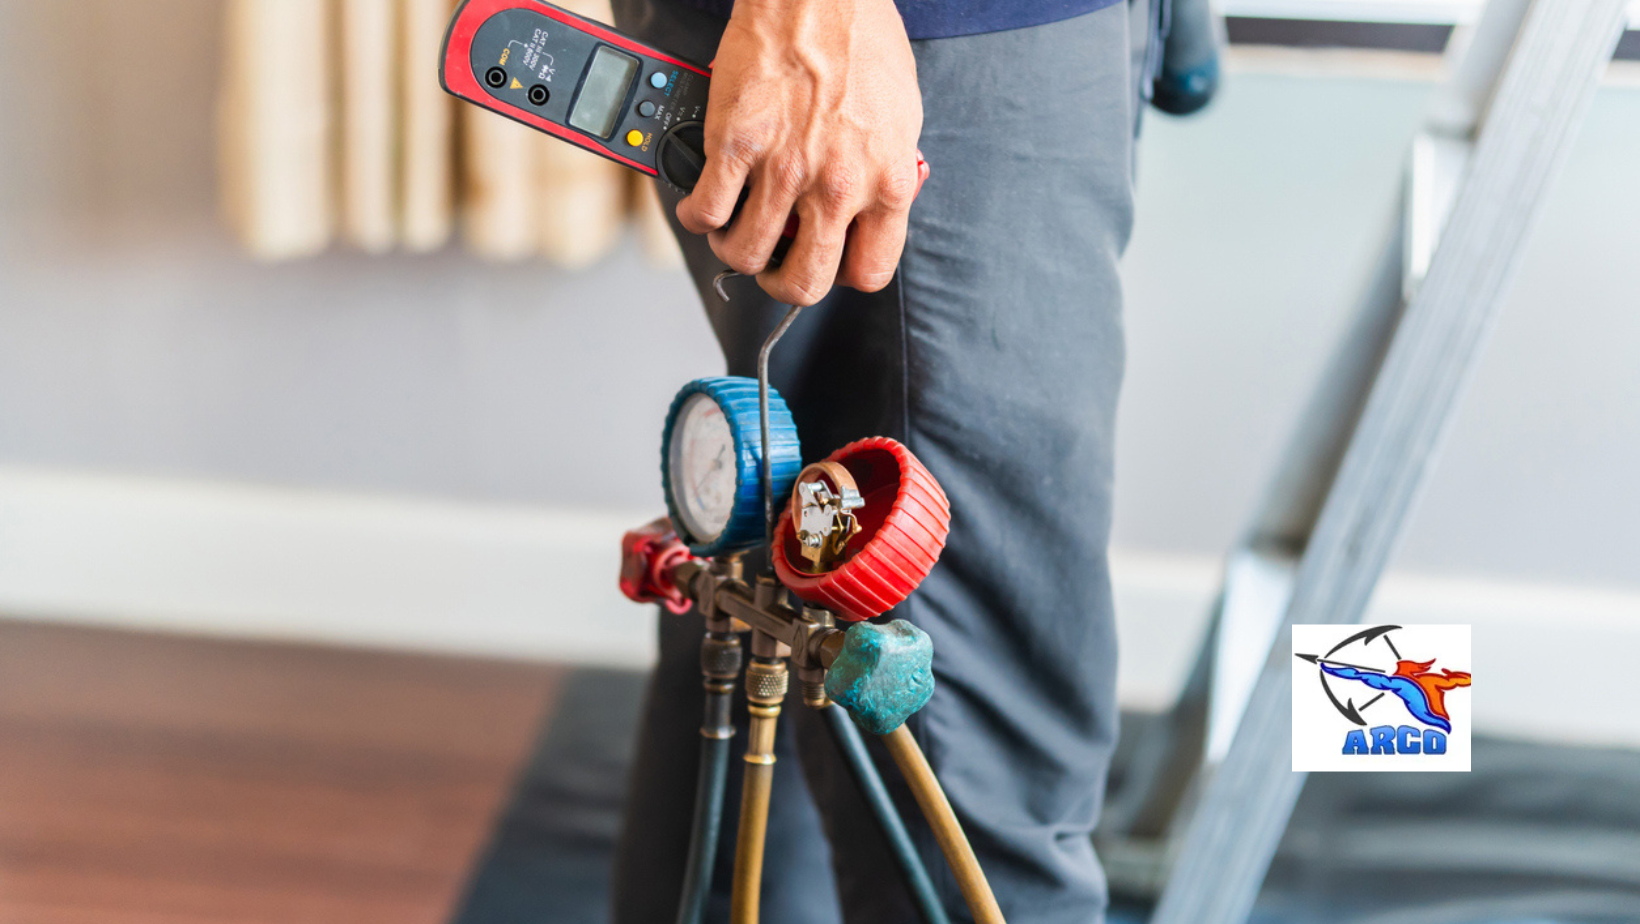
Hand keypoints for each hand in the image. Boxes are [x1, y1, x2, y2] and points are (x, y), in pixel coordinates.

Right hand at [676, 0, 922, 305]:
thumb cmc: (862, 42)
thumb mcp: (901, 117)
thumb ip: (885, 170)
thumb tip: (867, 204)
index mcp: (888, 183)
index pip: (870, 271)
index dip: (843, 274)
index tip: (829, 261)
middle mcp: (838, 187)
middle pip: (804, 283)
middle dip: (783, 284)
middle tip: (773, 265)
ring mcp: (784, 171)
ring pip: (745, 256)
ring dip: (734, 251)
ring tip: (733, 232)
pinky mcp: (735, 147)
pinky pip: (707, 211)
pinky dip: (697, 218)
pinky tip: (702, 207)